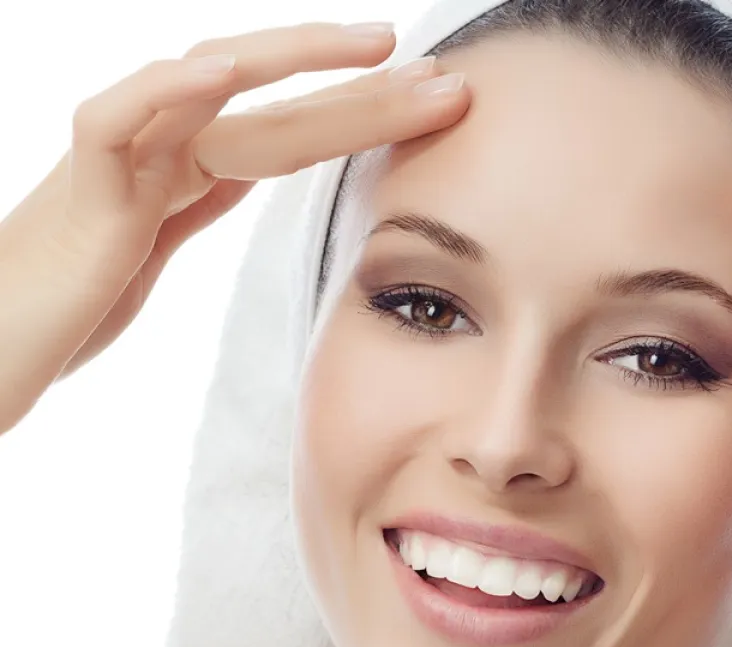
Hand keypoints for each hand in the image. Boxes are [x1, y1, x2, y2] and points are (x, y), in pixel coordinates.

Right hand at [0, 21, 469, 435]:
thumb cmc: (69, 298)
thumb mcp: (156, 245)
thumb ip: (198, 198)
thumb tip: (248, 170)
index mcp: (187, 169)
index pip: (291, 130)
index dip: (363, 114)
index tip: (433, 104)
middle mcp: (160, 150)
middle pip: (274, 105)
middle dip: (363, 90)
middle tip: (445, 78)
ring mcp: (121, 162)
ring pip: (212, 90)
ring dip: (297, 64)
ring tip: (373, 46)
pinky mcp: (80, 192)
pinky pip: (114, 122)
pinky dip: (163, 90)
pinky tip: (221, 70)